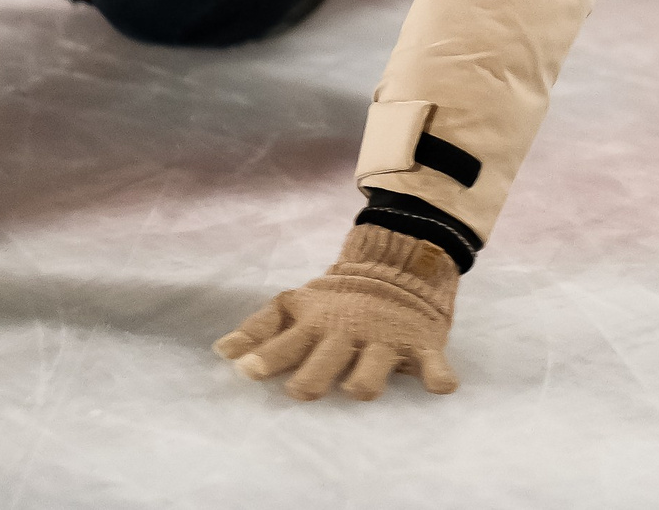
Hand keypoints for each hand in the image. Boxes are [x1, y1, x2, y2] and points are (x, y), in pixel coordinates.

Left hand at [215, 224, 459, 400]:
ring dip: (365, 379)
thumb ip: (260, 330)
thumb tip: (220, 353)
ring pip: (374, 368)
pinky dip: (438, 374)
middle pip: (326, 362)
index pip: (287, 344)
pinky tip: (438, 385)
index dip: (267, 359)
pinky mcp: (421, 344)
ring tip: (357, 388)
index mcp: (318, 325)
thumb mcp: (296, 306)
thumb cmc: (337, 300)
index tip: (247, 372)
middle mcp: (349, 334)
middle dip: (312, 378)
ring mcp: (385, 340)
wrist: (396, 266)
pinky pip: (433, 364)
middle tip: (301, 391)